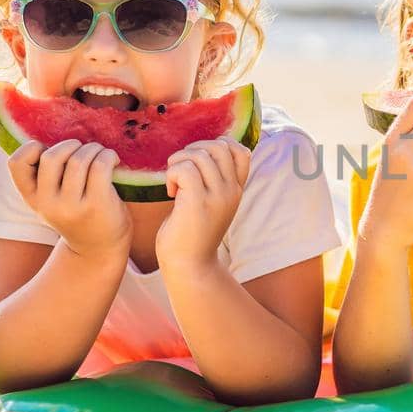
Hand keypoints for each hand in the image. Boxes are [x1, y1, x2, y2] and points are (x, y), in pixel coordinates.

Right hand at [7, 140, 130, 256]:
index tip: (51, 151)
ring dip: (93, 149)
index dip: (32, 147)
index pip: (15, 163)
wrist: (98, 249)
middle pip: (51, 156)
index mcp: (32, 198)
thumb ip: (46, 175)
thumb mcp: (51, 199)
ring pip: (78, 159)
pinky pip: (100, 166)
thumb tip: (55, 127)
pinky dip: (108, 155)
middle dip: (71, 145)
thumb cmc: (77, 213)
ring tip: (101, 154)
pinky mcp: (96, 205)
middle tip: (84, 150)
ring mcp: (71, 206)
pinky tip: (113, 160)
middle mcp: (47, 203)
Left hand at [156, 137, 251, 268]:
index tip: (199, 162)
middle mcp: (231, 190)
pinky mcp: (198, 202)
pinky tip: (171, 192)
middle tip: (181, 171)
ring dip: (178, 163)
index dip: (217, 146)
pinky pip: (184, 169)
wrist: (190, 265)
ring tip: (174, 184)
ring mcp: (217, 196)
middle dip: (193, 150)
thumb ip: (213, 181)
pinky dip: (171, 175)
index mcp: (236, 190)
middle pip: (219, 146)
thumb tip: (199, 152)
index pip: (241, 151)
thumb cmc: (193, 234)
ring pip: (198, 155)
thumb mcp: (212, 204)